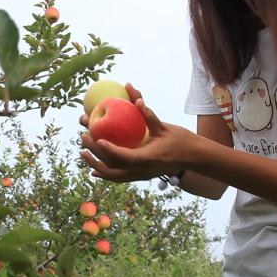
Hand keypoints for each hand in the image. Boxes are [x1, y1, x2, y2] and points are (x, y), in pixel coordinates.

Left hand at [79, 83, 197, 181]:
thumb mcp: (165, 127)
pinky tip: (93, 170)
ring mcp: (141, 176)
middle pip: (114, 167)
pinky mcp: (140, 176)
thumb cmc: (181, 140)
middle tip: (84, 137)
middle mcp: (143, 170)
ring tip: (83, 153)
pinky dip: (105, 174)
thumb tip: (136, 98)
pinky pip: (119, 177)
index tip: (97, 138)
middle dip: (96, 154)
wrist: (193, 159)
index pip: (126, 157)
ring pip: (113, 176)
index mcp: (150, 158)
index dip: (110, 150)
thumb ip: (149, 115)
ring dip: (96, 165)